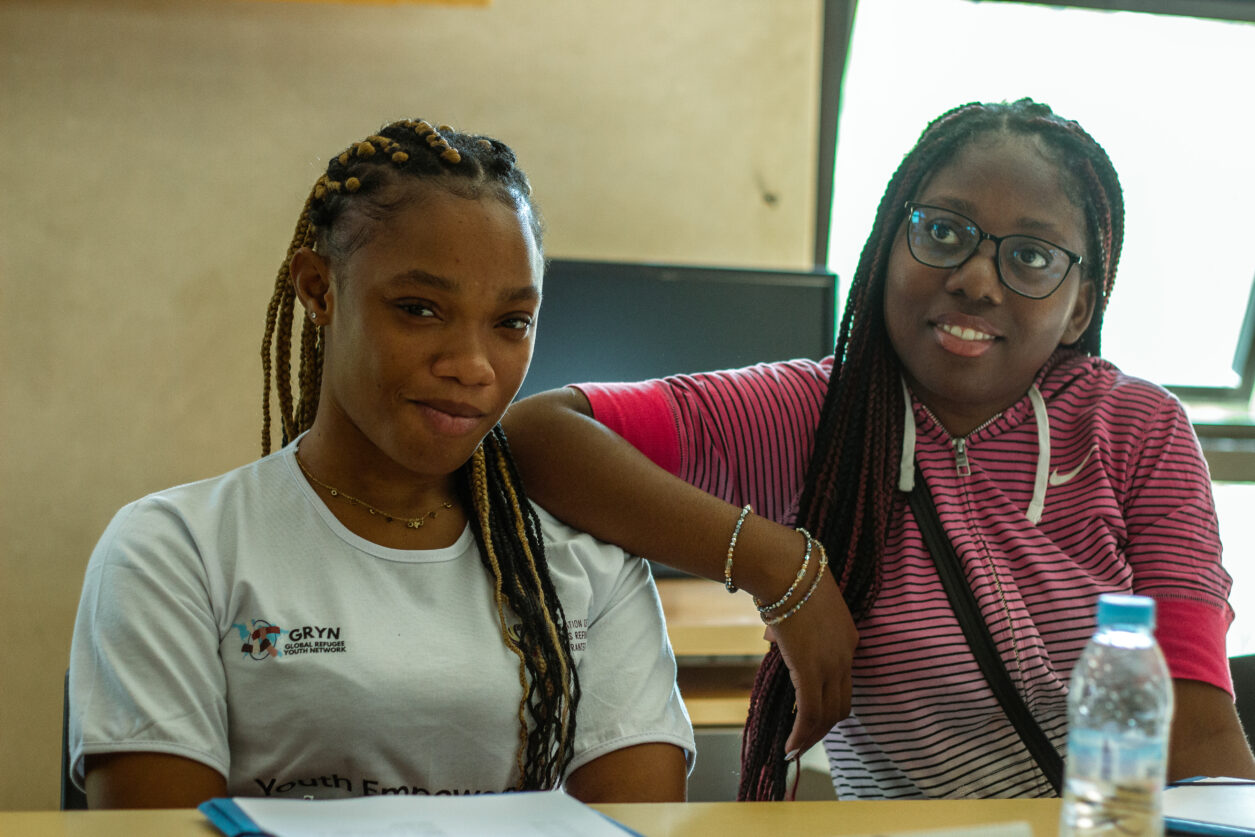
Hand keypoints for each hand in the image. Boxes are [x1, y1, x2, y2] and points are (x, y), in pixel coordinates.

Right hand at [769, 569, 856, 757]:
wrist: (785, 569)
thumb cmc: (787, 579)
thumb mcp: (798, 606)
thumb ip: (792, 627)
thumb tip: (773, 636)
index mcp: (848, 639)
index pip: (844, 683)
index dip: (829, 703)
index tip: (813, 716)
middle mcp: (846, 655)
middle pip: (842, 705)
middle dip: (824, 728)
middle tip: (805, 740)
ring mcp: (831, 664)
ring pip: (828, 714)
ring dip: (812, 736)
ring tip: (795, 748)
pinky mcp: (811, 670)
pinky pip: (810, 712)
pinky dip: (802, 734)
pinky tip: (790, 745)